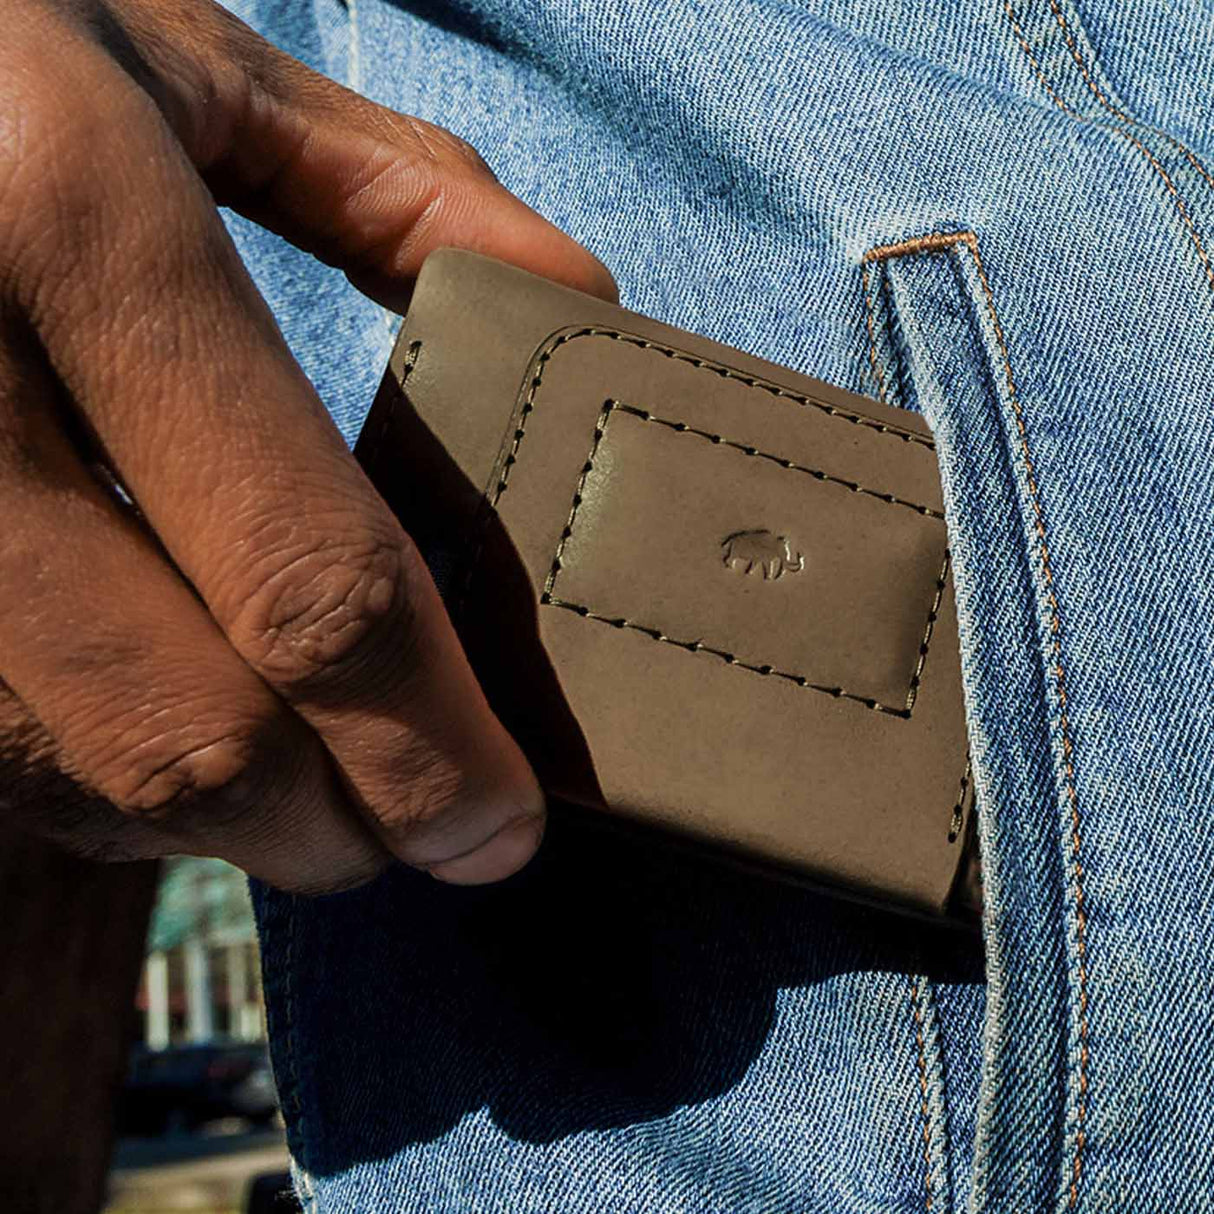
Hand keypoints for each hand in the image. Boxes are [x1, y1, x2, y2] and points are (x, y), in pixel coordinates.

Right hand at [0, 0, 616, 891]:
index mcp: (72, 229)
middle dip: (339, 822)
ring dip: (223, 822)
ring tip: (316, 780)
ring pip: (73, 773)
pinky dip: (98, 787)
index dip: (423, 745)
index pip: (306, 578)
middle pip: (192, 732)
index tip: (500, 826)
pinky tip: (166, 729)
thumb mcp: (190, 67)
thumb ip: (393, 190)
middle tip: (429, 825)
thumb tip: (570, 296)